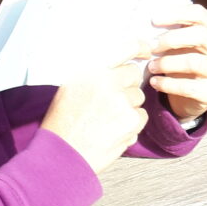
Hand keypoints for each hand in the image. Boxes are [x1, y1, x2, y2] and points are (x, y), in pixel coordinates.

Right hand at [41, 46, 149, 173]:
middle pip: (134, 74)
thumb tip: (121, 67)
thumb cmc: (62, 125)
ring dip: (128, 107)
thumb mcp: (71, 89)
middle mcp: (106, 82)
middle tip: (112, 102)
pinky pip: (142, 116)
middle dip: (128, 86)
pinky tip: (113, 132)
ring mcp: (120, 101)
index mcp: (90, 71)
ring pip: (138, 97)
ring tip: (106, 122)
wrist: (59, 158)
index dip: (140, 47)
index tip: (147, 50)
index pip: (125, 48)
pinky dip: (132, 124)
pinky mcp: (130, 120)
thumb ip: (95, 76)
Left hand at [146, 2, 206, 121]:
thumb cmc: (184, 60)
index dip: (176, 13)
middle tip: (150, 46)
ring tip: (151, 66)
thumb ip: (178, 16)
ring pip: (195, 61)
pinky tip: (155, 82)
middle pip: (200, 34)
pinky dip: (168, 84)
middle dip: (171, 38)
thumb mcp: (182, 39)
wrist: (193, 97)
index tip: (153, 19)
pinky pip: (190, 87)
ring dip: (167, 62)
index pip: (200, 14)